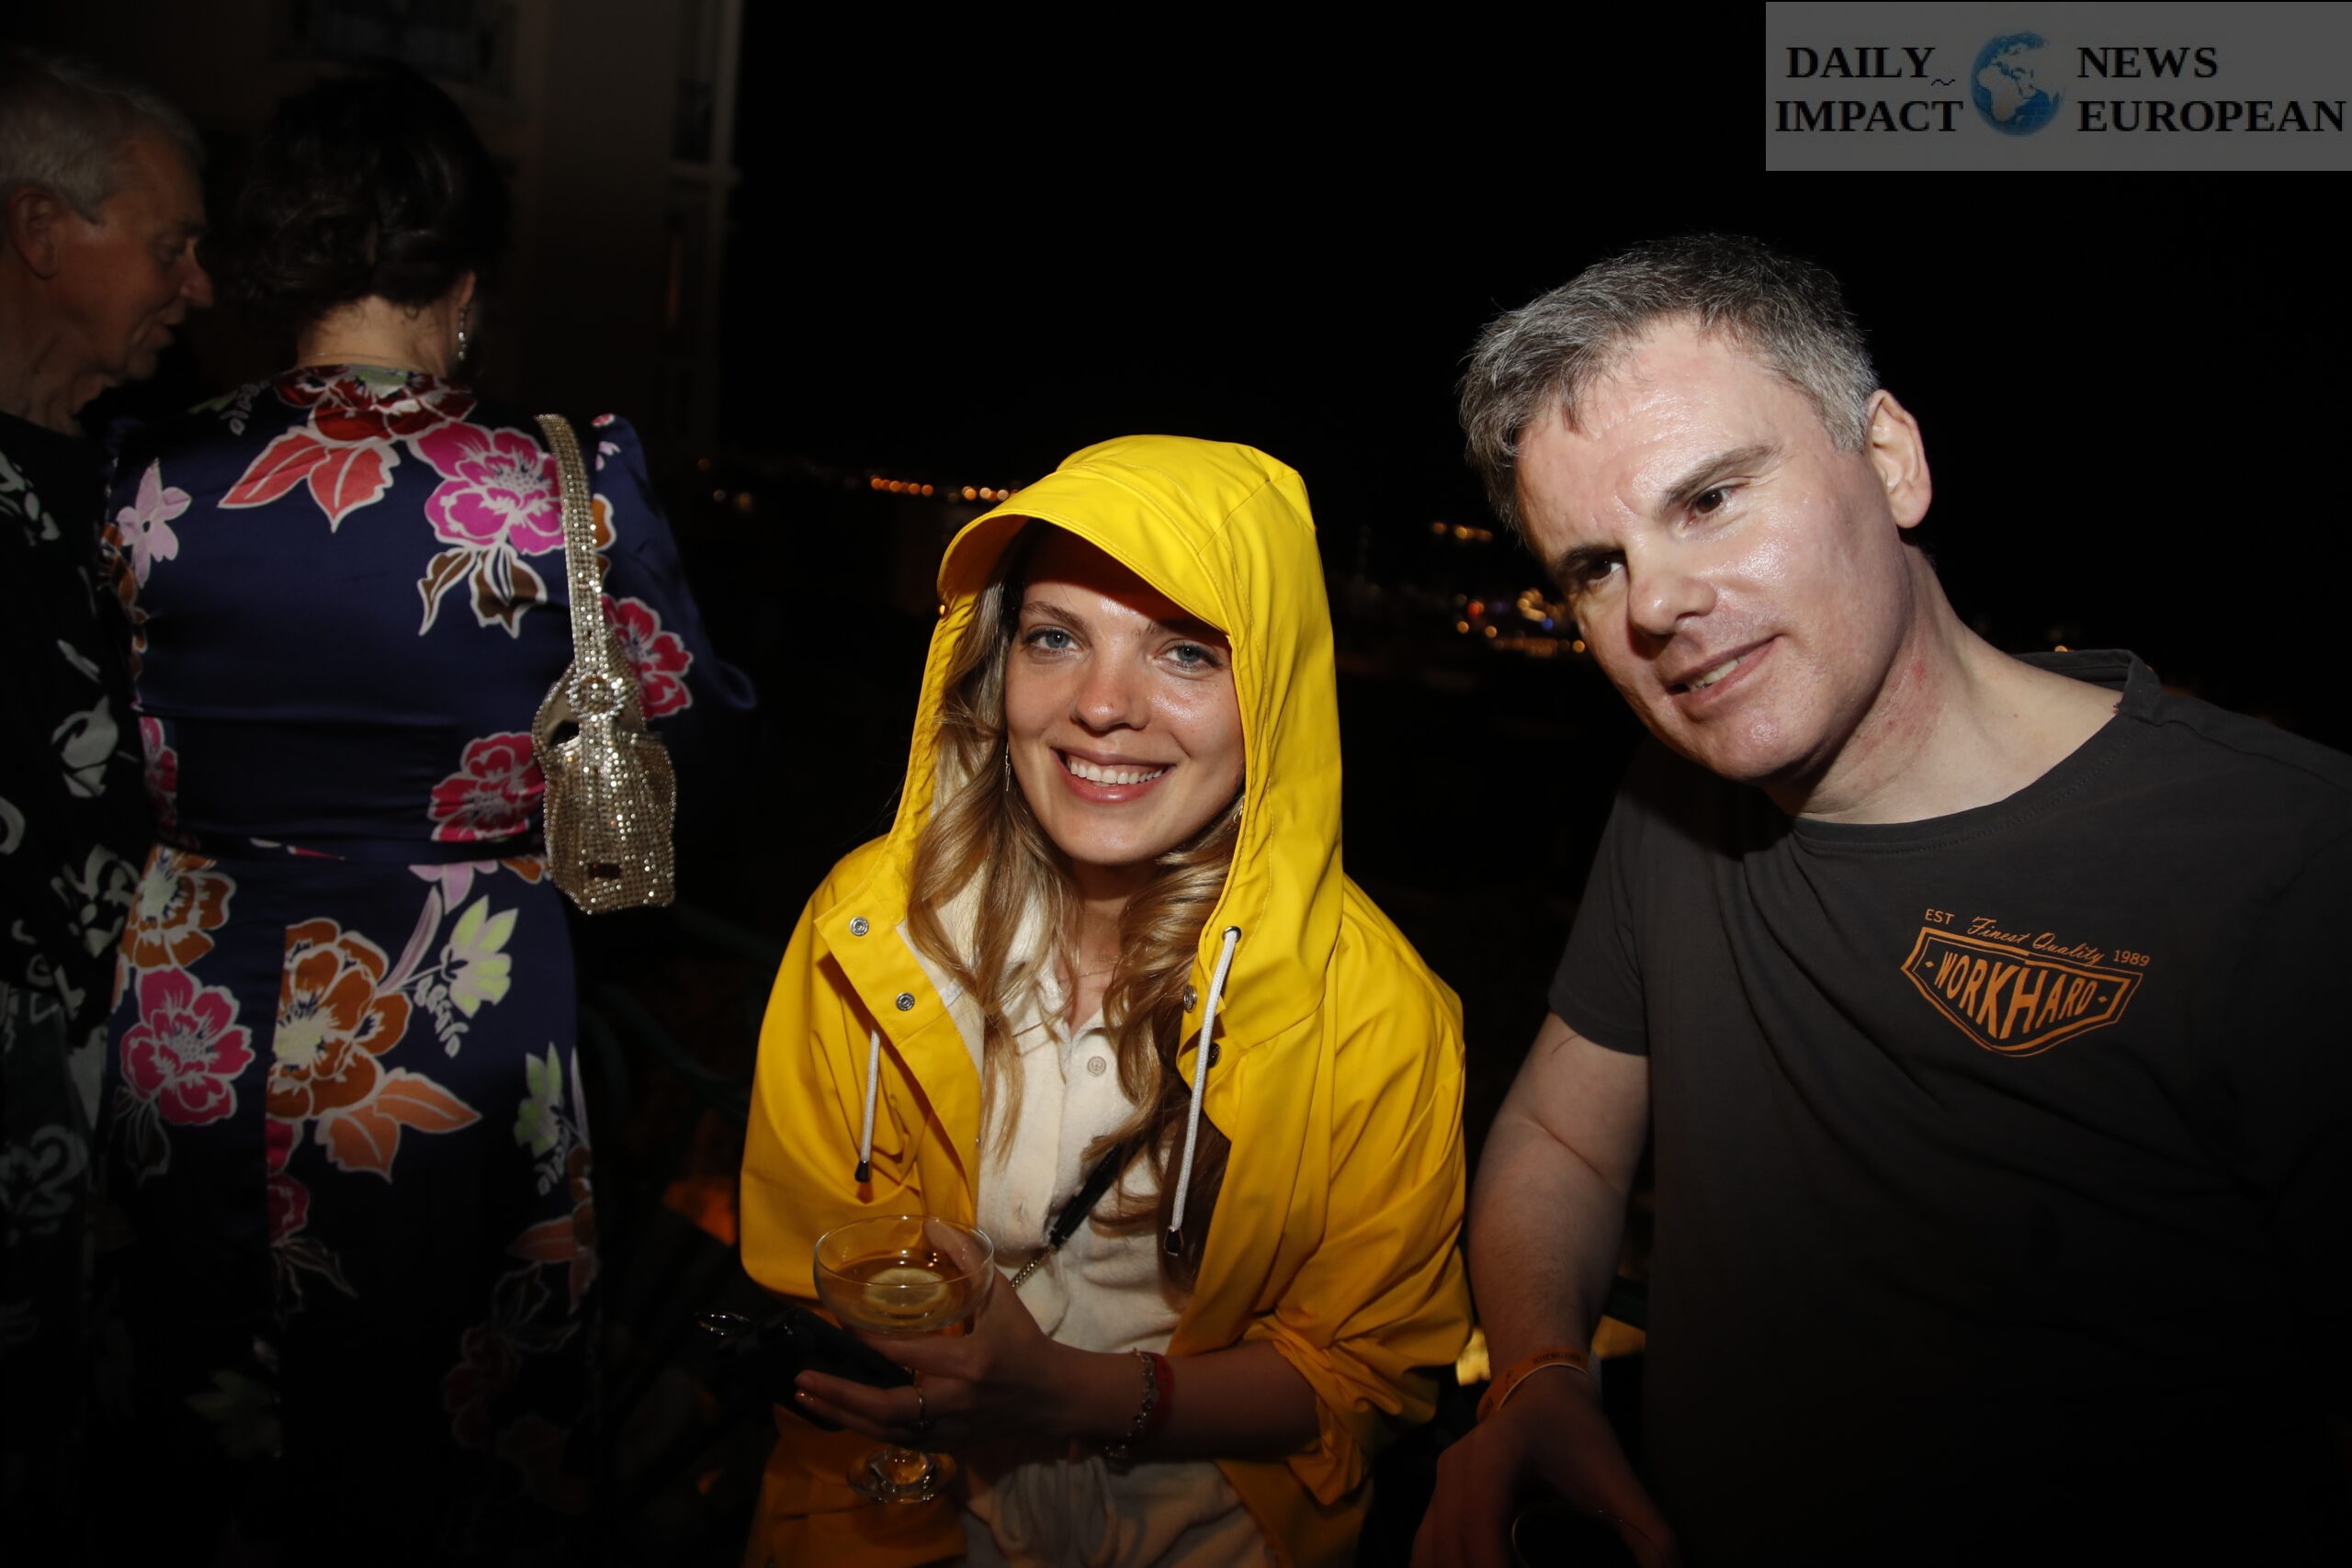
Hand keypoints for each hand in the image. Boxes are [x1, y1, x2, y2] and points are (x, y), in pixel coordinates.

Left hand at [795, 1231, 1080, 1454]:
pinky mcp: (946, 1445)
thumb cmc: (1024, 1342)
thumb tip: (931, 1223)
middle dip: (841, 1395)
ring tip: (807, 1396)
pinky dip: (864, 1427)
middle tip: (803, 1378)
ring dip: (842, 1415)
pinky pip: (895, 1441)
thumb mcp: (1001, 1296)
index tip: (838, 1322)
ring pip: (884, 1432)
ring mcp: (948, 1429)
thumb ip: (967, 1259)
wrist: (1051, 1396)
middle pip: (887, 1407)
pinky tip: (839, 1413)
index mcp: (967, 1363)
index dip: (867, 1340)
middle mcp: (953, 1402)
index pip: (906, 1353)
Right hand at [1411, 1370, 1675, 1567]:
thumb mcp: (1617, 1476)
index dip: (1489, 1561)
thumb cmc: (1577, 1430)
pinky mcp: (1435, 1500)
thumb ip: (1650, 1534)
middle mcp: (1456, 1467)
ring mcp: (1439, 1483)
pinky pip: (1425, 1549)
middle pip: (1450, 1543)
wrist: (1540, 1389)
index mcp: (1496, 1453)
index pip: (1482, 1515)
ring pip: (1429, 1551)